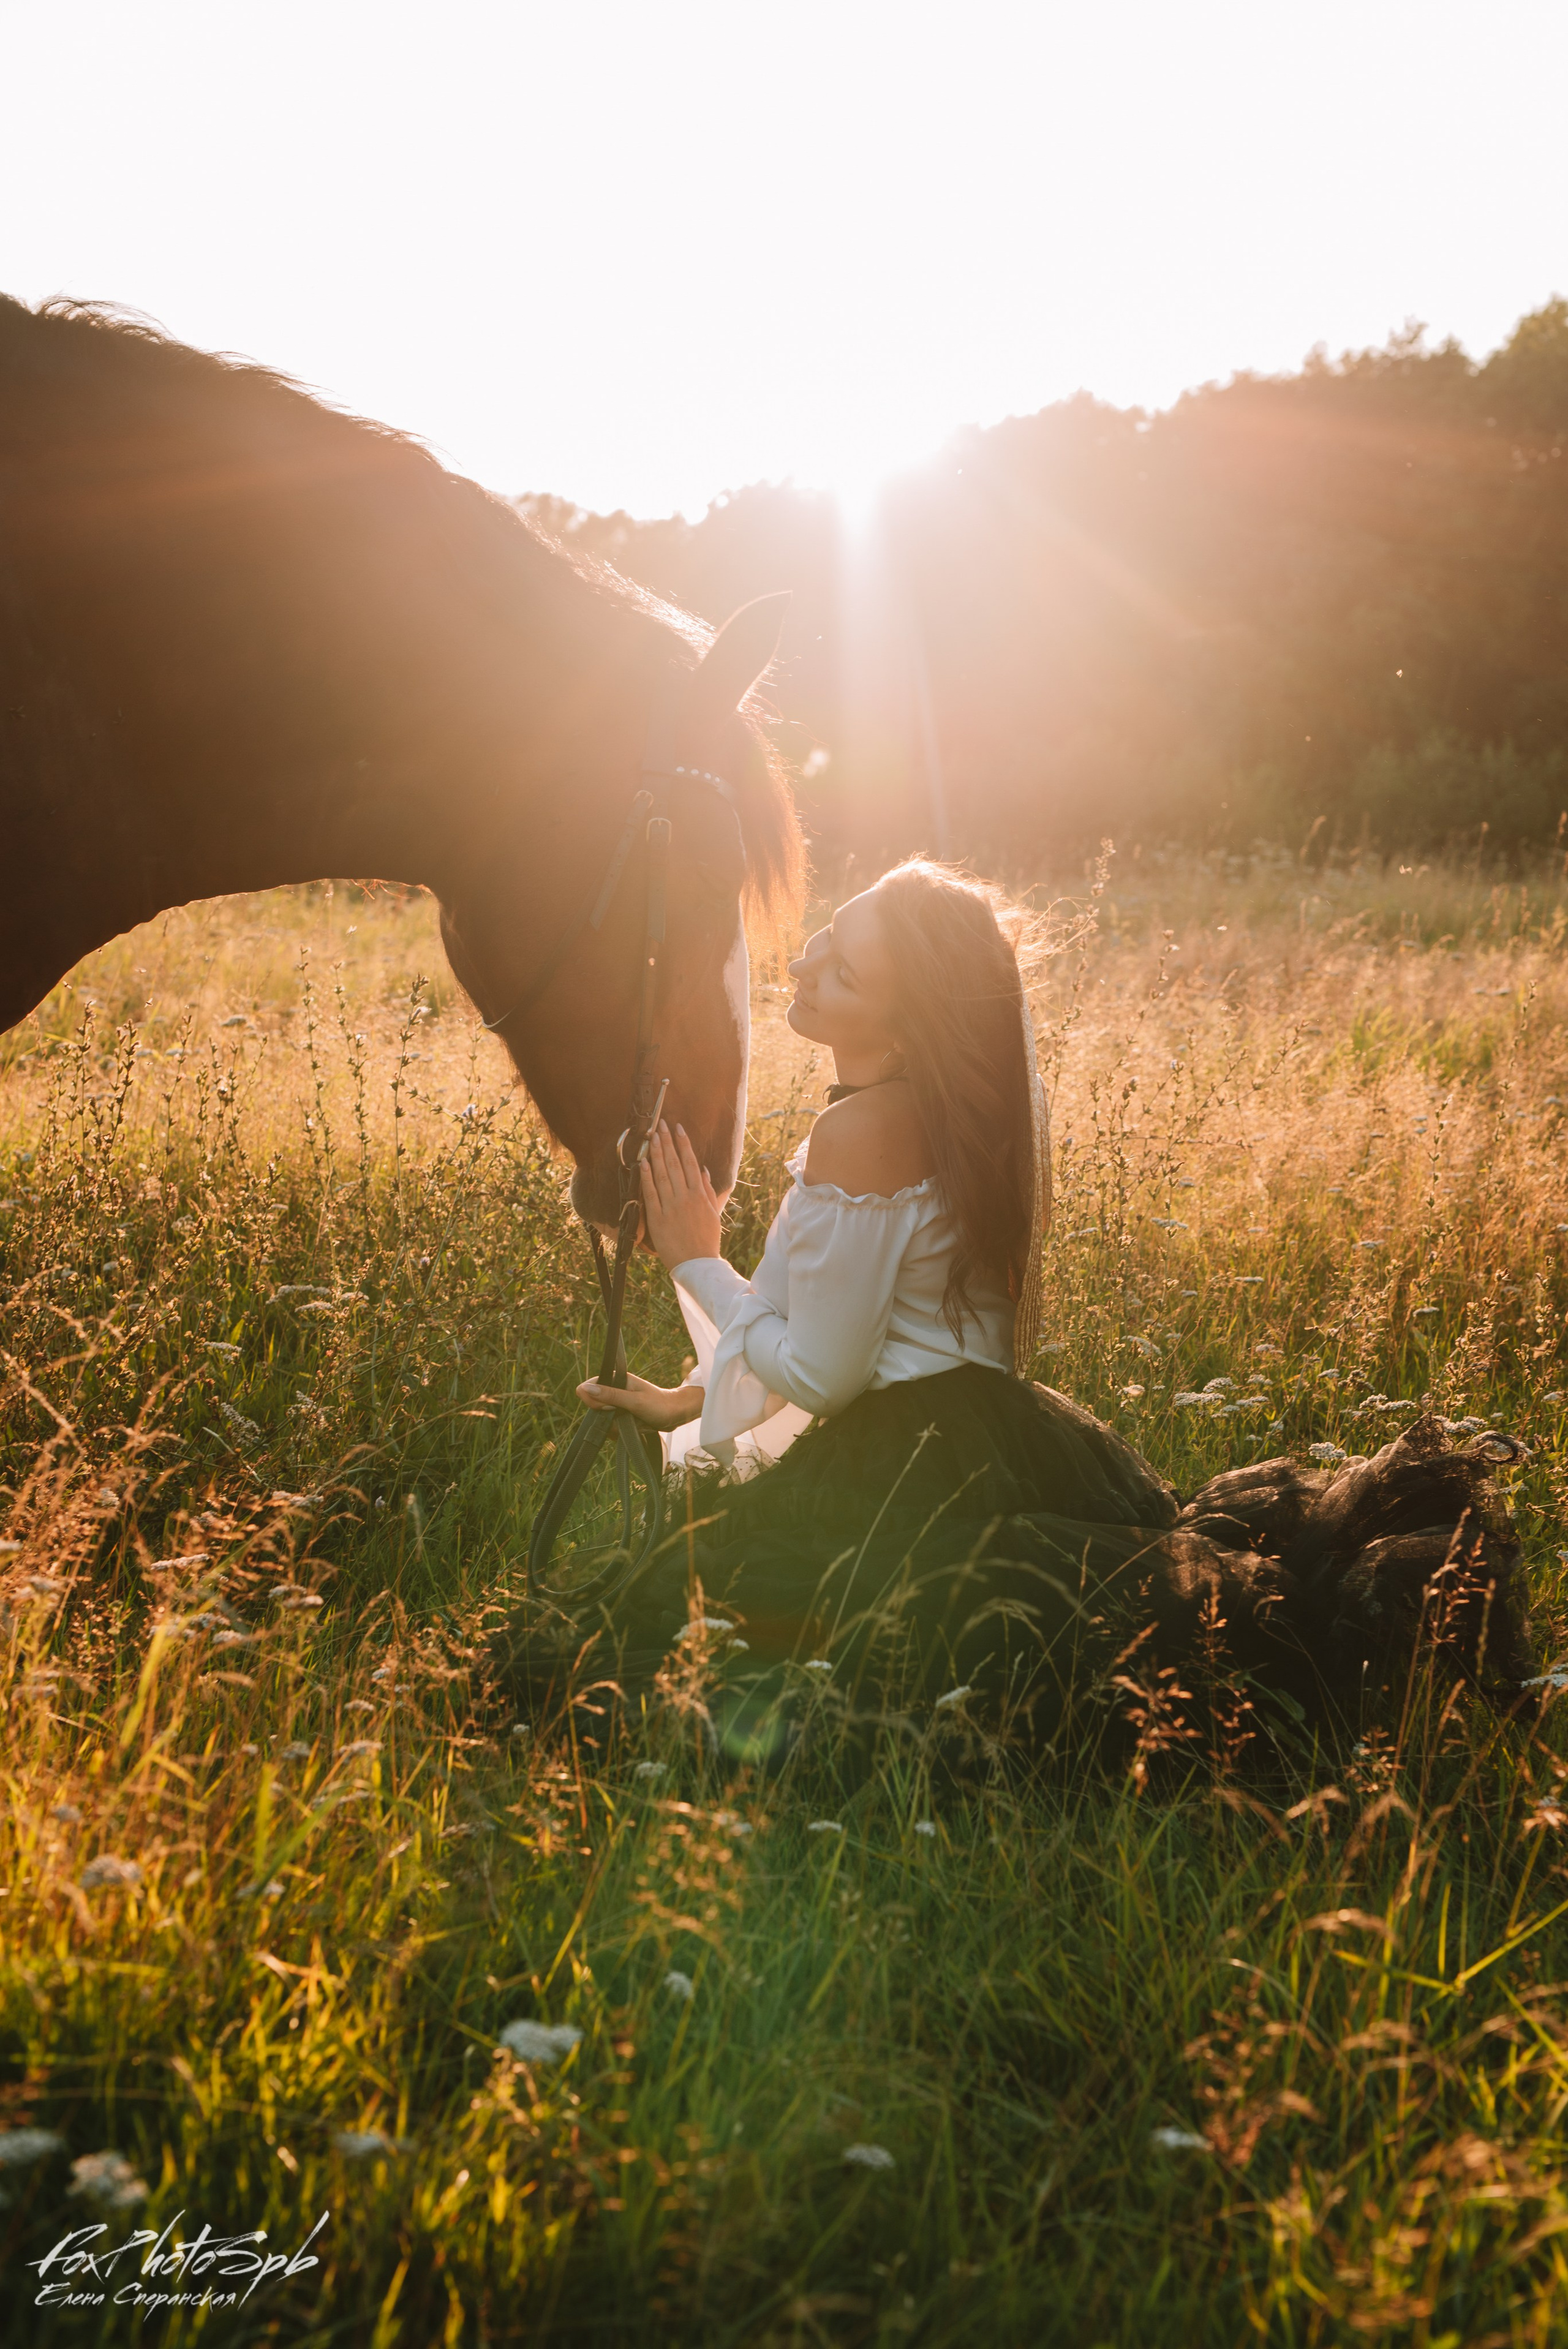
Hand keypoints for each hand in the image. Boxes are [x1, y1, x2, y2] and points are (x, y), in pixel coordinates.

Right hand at [576, 1372, 704, 1429]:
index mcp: (615, 1380)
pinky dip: (620, 1432)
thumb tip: (585, 1388)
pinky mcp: (621, 1416)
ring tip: (632, 1422)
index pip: (588, 1388)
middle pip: (594, 1408)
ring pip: (602, 1421)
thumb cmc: (659, 1404)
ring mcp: (617, 1405)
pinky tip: (633, 1427)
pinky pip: (611, 1428)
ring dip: (615, 1427)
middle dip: (607, 1418)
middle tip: (625, 1416)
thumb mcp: (634, 1401)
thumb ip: (610, 1396)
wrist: (676, 1415)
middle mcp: (614, 1391)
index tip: (610, 1408)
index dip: (594, 1402)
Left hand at [639, 1121, 723, 1270]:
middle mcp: (685, 1197)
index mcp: (700, 1195)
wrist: (697, 1263)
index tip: (678, 1128)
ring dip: (655, 1154)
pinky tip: (642, 1163)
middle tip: (661, 1124)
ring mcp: (670, 1206)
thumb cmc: (707, 1239)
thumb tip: (704, 1170)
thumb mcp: (713, 1212)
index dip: (683, 1144)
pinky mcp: (657, 1218)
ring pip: (661, 1174)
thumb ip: (709, 1190)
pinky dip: (646, 1177)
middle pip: (674, 1163)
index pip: (690, 1163)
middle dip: (667, 1142)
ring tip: (651, 1137)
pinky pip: (651, 1194)